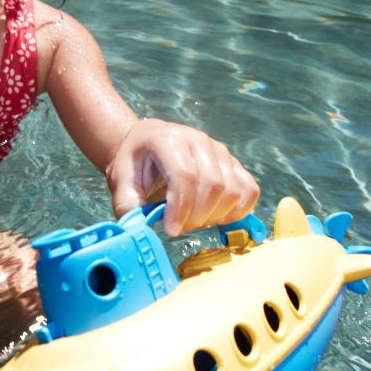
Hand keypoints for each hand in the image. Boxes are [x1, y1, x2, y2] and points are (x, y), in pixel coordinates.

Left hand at [105, 118, 259, 236]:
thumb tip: (141, 230)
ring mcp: (220, 150)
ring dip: (215, 216)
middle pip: (213, 186)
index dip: (181, 209)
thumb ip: (128, 206)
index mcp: (167, 140)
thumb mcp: (121, 182)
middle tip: (178, 227)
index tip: (170, 229)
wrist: (147, 144)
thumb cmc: (135, 164)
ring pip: (233, 191)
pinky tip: (216, 216)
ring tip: (193, 220)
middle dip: (197, 217)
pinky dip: (238, 210)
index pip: (185, 176)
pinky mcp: (233, 163)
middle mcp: (198, 140)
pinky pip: (249, 190)